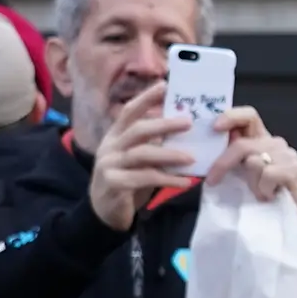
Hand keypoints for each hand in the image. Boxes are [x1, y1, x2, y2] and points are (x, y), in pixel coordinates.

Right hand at [87, 80, 199, 229]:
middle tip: (189, 123)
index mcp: (116, 136)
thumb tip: (181, 130)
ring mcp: (109, 164)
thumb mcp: (139, 160)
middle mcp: (110, 146)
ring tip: (192, 158)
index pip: (129, 112)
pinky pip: (144, 178)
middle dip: (164, 124)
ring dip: (169, 155)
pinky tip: (185, 182)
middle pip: (137, 129)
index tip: (165, 85)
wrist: (104, 212)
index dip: (146, 98)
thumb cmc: (127, 181)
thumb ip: (153, 145)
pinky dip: (167, 179)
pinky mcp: (113, 183)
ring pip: (141, 154)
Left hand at [204, 104, 296, 205]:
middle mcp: (276, 143)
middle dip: (223, 164)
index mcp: (260, 140)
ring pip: (254, 162)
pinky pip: (269, 175)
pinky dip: (264, 190)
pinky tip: (270, 197)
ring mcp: (289, 156)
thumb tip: (206, 151)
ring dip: (251, 183)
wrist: (287, 220)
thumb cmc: (260, 197)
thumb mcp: (240, 175)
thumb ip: (230, 160)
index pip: (249, 117)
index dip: (231, 117)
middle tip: (212, 181)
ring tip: (258, 194)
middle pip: (243, 145)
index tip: (215, 128)